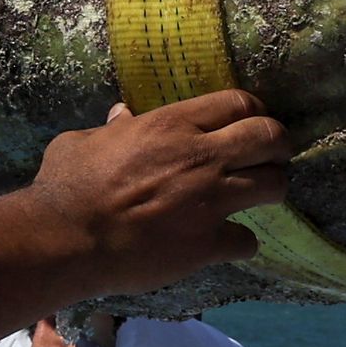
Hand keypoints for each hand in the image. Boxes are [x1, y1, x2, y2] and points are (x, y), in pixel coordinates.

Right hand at [27, 96, 290, 290]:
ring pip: (273, 186)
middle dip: (279, 145)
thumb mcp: (82, 142)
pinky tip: (229, 244)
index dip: (255, 111)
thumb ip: (110, 128)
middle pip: (270, 137)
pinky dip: (242, 243)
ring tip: (260, 195)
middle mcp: (200, 157)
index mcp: (171, 124)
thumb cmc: (66, 186)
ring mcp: (209, 201)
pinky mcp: (207, 244)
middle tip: (273, 155)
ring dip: (271, 189)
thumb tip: (121, 115)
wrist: (66, 240)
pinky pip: (248, 241)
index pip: (239, 102)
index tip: (252, 121)